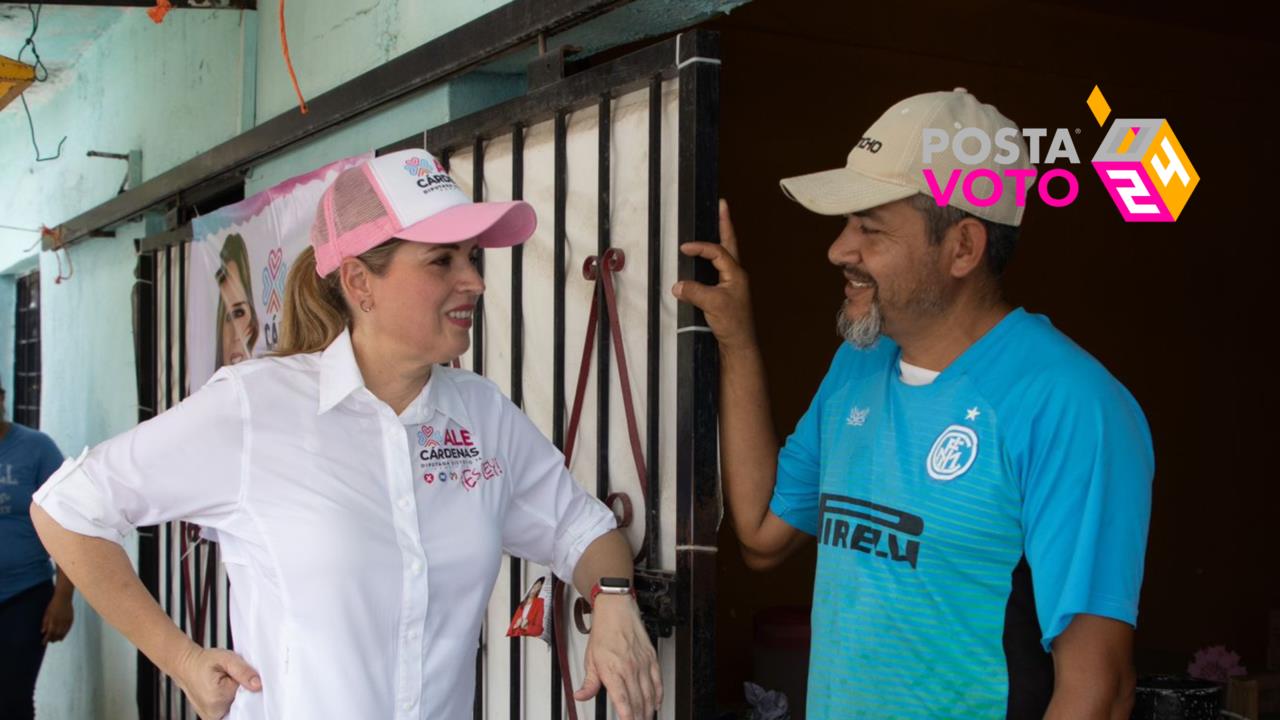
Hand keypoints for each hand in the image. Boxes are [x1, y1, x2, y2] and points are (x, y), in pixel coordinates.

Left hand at [41, 593, 73, 643]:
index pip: (49, 633)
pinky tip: (63, 636)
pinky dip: (65, 633)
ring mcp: (66, 621)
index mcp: (53, 620)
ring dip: (59, 637)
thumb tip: (42, 632)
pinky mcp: (71, 619)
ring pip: (63, 632)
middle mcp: (60, 622)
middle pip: (57, 634)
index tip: (43, 643)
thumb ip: (45, 623)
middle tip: (50, 641)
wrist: (63, 598)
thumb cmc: (53, 605)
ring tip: (57, 640)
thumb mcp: (46, 613)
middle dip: (53, 639)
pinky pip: (68, 629)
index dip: (46, 639)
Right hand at [174, 645, 261, 719]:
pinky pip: (228, 711)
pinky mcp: (211, 717)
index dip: (250, 688)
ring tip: (227, 684)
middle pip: (241, 705)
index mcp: (219, 698)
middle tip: (233, 679)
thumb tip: (258, 685)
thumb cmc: (204, 661)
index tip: (246, 679)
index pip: (248, 699)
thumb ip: (244, 671)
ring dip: (236, 697)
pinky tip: (225, 691)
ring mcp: (211, 717)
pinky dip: (230, 702)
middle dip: (243, 693)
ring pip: (235, 709)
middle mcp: (213, 712)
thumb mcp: (227, 658)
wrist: (186, 665)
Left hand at [575, 595, 661, 718]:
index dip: (627, 716)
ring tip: (645, 718)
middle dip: (638, 717)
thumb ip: (589, 682)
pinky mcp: (651, 658)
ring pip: (649, 694)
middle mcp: (630, 669)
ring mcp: (643, 664)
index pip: (623, 701)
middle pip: (638, 701)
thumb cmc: (604, 632)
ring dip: (648, 710)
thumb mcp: (590, 659)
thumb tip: (581, 696)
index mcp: (613, 671)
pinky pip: (658, 681)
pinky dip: (658, 695)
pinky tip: (656, 703)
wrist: (617, 611)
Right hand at [672, 199, 756, 351]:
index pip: (717, 252)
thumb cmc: (732, 324)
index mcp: (736, 274)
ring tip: (716, 223)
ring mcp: (731, 284)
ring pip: (724, 256)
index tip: (684, 248)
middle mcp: (735, 275)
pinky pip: (716, 270)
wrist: (738, 345)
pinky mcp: (724, 294)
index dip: (701, 247)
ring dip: (719, 240)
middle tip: (722, 205)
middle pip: (729, 244)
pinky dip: (709, 260)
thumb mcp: (712, 304)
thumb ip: (694, 291)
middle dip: (725, 224)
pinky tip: (702, 260)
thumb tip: (677, 284)